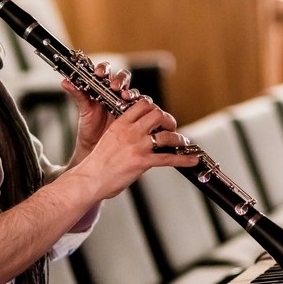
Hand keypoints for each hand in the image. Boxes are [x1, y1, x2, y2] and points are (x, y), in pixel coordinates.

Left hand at [63, 61, 137, 159]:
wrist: (95, 146)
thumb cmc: (89, 126)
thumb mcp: (83, 110)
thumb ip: (77, 94)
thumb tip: (65, 81)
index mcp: (102, 87)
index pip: (105, 71)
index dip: (104, 69)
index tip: (99, 73)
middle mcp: (116, 93)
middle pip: (123, 78)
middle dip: (120, 80)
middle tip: (114, 86)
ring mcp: (126, 103)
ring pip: (133, 91)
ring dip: (131, 92)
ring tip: (126, 98)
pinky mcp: (135, 114)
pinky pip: (143, 107)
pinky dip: (143, 106)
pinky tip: (139, 109)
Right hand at [71, 95, 200, 198]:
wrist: (90, 178)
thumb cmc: (96, 164)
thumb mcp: (108, 140)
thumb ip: (123, 136)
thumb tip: (135, 140)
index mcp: (120, 124)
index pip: (142, 105)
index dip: (153, 107)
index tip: (157, 115)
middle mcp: (130, 131)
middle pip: (157, 114)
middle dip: (167, 119)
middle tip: (171, 126)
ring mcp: (138, 146)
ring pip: (166, 135)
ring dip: (178, 138)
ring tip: (183, 142)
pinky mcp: (143, 161)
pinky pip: (168, 158)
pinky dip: (184, 159)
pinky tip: (192, 160)